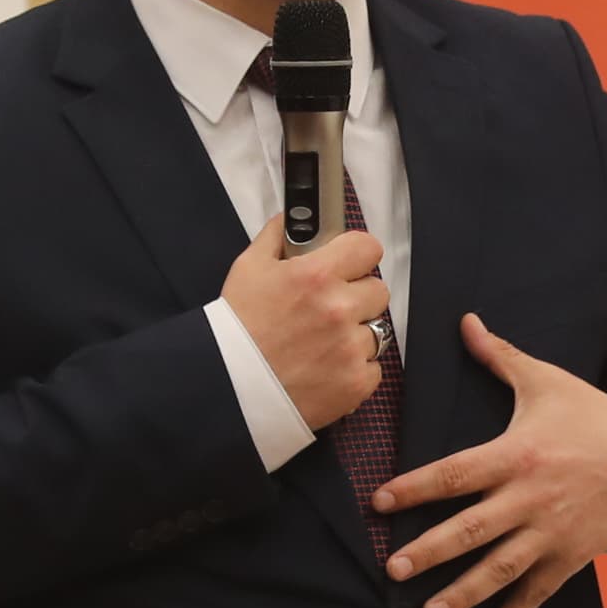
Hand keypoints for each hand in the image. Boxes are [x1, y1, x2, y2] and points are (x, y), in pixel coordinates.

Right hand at [223, 216, 389, 432]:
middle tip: (329, 309)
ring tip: (322, 343)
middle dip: (357, 296)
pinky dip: (354, 369)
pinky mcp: (356, 382)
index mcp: (316, 275)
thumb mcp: (248, 269)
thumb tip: (291, 219)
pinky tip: (325, 368)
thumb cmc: (236, 330)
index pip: (368, 248)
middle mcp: (339, 309)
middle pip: (378, 290)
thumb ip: (276, 238)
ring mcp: (350, 348)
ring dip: (355, 335)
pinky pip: (373, 368)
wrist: (228, 388)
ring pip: (377, 331)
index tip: (349, 264)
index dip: (357, 255)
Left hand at [378, 314, 606, 607]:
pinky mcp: (570, 556)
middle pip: (471, 529)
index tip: (381, 502)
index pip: (456, 473)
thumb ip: (500, 358)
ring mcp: (550, 532)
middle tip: (393, 569)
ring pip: (500, 569)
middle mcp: (530, 498)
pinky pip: (538, 592)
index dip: (416, 488)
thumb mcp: (547, 382)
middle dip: (430, 552)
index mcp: (517, 454)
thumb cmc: (591, 416)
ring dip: (464, 594)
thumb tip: (465, 321)